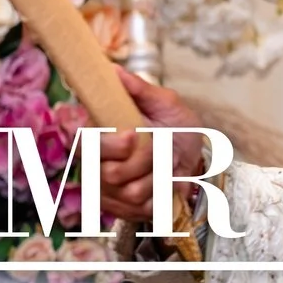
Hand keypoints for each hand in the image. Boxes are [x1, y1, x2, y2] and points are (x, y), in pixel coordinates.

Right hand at [99, 67, 205, 224]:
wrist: (196, 157)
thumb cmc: (176, 126)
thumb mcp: (165, 102)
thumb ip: (140, 89)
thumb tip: (114, 71)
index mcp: (99, 134)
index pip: (86, 145)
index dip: (110, 145)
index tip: (134, 135)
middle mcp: (97, 164)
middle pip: (110, 174)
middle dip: (146, 161)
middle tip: (163, 147)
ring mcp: (110, 191)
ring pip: (131, 193)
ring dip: (160, 177)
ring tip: (168, 163)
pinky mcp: (125, 211)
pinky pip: (144, 210)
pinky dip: (164, 196)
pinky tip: (167, 182)